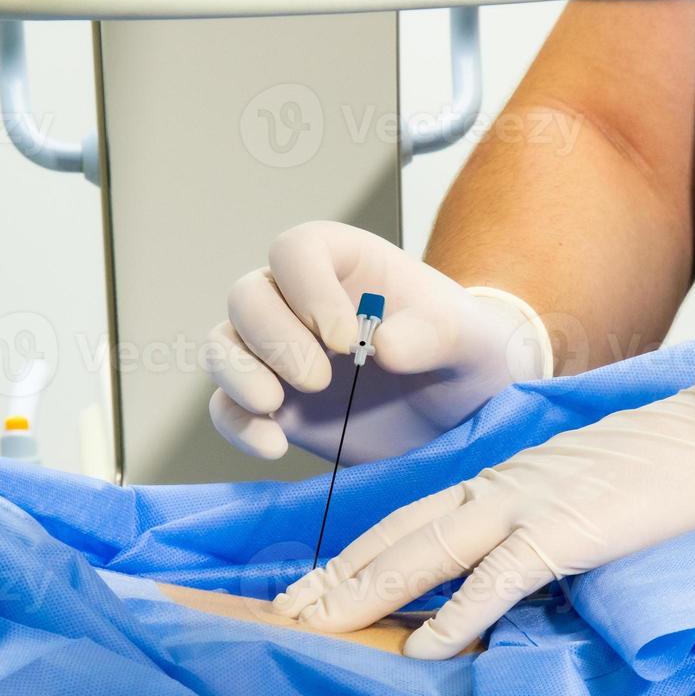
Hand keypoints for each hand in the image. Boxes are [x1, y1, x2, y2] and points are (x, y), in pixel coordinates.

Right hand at [207, 221, 552, 463]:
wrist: (463, 412)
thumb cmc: (468, 356)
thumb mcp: (471, 340)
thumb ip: (435, 334)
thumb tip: (382, 345)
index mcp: (344, 263)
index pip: (295, 250)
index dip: (307, 289)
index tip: (346, 337)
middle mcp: (299, 301)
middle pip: (246, 296)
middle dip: (274, 338)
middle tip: (320, 378)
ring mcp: (278, 354)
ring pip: (223, 346)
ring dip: (239, 374)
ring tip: (276, 404)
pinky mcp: (272, 406)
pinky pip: (226, 407)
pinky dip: (237, 425)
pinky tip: (274, 445)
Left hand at [271, 375, 694, 658]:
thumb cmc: (662, 468)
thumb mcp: (579, 493)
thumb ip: (535, 526)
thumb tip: (504, 576)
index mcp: (501, 481)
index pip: (407, 522)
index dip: (353, 558)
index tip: (310, 589)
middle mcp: (499, 488)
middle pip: (397, 536)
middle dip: (334, 579)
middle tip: (279, 614)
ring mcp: (530, 505)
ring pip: (427, 552)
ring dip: (365, 592)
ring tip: (314, 626)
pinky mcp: (570, 529)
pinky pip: (503, 577)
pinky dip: (460, 612)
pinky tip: (425, 646)